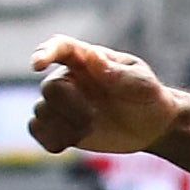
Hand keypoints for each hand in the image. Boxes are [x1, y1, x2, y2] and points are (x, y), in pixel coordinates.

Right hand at [28, 37, 182, 155]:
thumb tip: (94, 56)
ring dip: (64, 125)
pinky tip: (72, 141)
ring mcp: (63, 102)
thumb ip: (119, 72)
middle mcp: (69, 78)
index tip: (37, 64)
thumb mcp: (142, 83)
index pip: (60, 48)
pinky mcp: (62, 126)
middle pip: (49, 88)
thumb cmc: (147, 96)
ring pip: (41, 111)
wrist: (152, 125)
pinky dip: (51, 138)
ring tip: (90, 128)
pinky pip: (38, 130)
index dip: (45, 53)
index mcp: (86, 59)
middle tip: (94, 116)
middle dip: (69, 106)